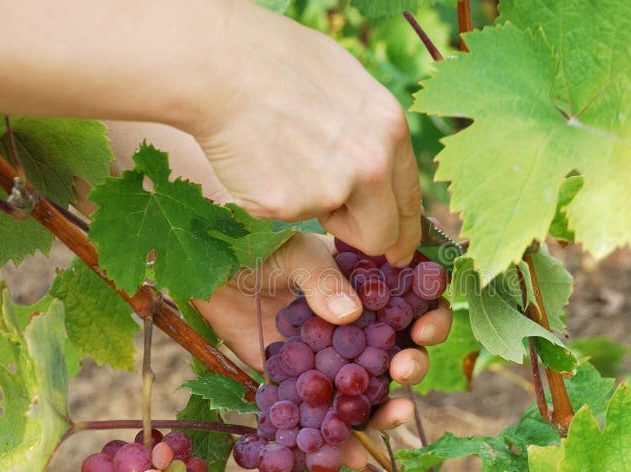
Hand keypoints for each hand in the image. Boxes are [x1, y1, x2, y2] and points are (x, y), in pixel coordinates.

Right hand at [0, 0, 420, 264]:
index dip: (403, 229)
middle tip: (338, 225)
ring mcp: (332, 188)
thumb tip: (380, 164)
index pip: (410, 199)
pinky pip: (287, 218)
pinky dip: (274, 200)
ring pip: (333, 228)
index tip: (398, 251)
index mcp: (391, 129)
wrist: (220, 65)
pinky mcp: (290, 207)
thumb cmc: (276, 61)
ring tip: (286, 160)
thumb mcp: (347, 86)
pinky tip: (261, 162)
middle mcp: (372, 164)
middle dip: (364, 236)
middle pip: (383, 233)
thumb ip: (371, 132)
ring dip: (316, 211)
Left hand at [101, 121, 451, 471]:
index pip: (414, 301)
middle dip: (414, 362)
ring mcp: (331, 359)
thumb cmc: (256, 247)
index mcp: (367, 286)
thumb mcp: (294, 253)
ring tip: (395, 414)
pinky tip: (354, 457)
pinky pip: (326, 416)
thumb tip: (350, 314)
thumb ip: (322, 279)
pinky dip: (340, 441)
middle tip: (406, 366)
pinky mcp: (302, 385)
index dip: (430, 315)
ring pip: (371, 390)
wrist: (209, 271)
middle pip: (403, 349)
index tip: (426, 326)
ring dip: (390, 406)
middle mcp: (358, 325)